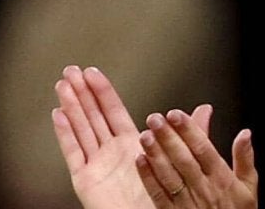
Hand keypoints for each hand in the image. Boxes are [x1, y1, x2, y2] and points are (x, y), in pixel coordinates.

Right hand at [52, 66, 212, 208]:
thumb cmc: (169, 198)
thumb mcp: (184, 159)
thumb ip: (191, 134)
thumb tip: (205, 109)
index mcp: (134, 145)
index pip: (114, 112)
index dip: (103, 92)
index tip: (93, 71)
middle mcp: (112, 153)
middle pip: (93, 116)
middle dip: (82, 93)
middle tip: (71, 70)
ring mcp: (97, 166)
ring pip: (81, 129)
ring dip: (72, 107)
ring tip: (63, 84)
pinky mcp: (86, 181)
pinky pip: (74, 153)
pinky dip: (66, 134)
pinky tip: (59, 115)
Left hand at [135, 109, 257, 207]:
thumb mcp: (249, 188)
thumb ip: (245, 159)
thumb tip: (245, 134)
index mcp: (222, 179)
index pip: (204, 149)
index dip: (189, 130)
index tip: (177, 115)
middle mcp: (203, 188)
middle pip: (184, 158)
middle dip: (169, 137)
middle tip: (155, 118)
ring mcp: (187, 202)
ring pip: (169, 174)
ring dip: (156, 154)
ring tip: (146, 135)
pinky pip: (158, 194)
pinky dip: (148, 177)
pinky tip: (140, 161)